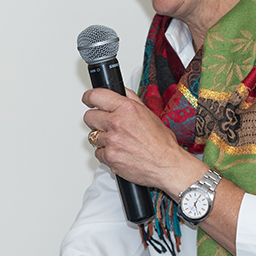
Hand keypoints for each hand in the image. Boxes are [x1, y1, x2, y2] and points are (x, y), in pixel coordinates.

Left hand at [82, 88, 204, 194]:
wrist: (167, 165)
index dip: (89, 97)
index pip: (96, 96)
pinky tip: (119, 152)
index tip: (88, 99)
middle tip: (105, 125)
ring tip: (118, 142)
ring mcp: (111, 141)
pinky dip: (106, 154)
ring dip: (102, 139)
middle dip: (95, 120)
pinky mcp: (109, 157)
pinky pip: (98, 153)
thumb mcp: (149, 113)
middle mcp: (117, 123)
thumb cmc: (162, 142)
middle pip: (89, 117)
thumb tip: (120, 90)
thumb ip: (131, 100)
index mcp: (127, 108)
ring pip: (92, 136)